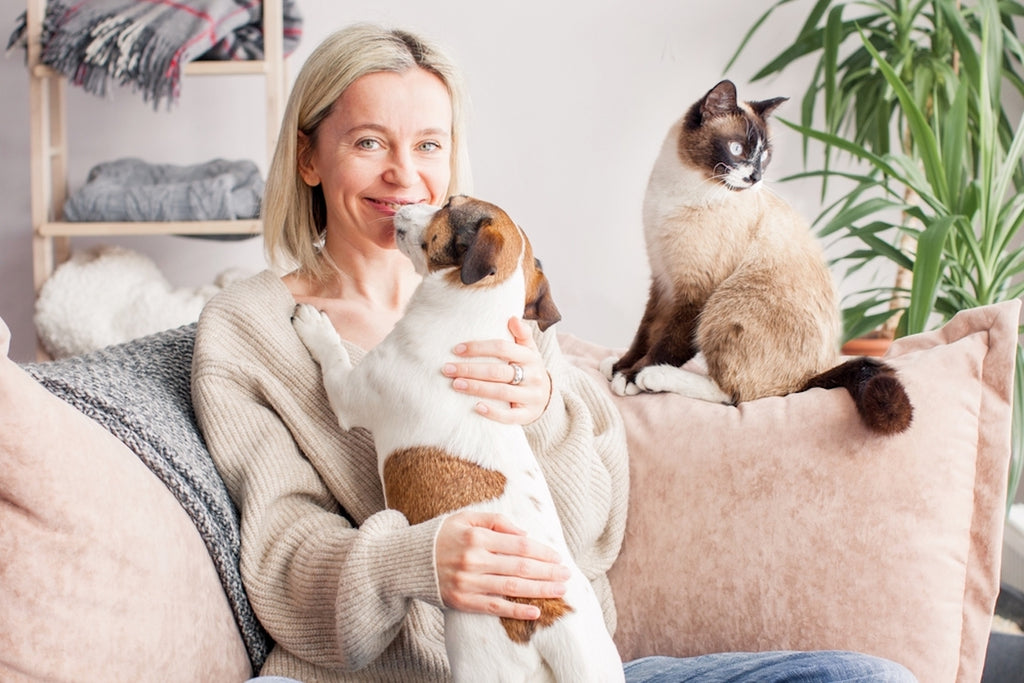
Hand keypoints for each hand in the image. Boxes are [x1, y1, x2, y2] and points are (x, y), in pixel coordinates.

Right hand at [435, 510, 569, 618]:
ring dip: (540, 590)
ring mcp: (469, 583)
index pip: (520, 545)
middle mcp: (474, 560)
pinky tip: (536, 611)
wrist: (408, 561)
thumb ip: (496, 521)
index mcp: (477, 537)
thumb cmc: (441, 535)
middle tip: (566, 575)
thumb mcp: (465, 516)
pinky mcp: (463, 601)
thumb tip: (524, 533)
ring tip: (560, 590)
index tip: (557, 556)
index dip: (542, 552)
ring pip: (512, 588)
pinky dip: (518, 610)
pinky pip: (496, 607)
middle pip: (521, 567)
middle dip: (548, 572)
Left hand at [443, 317, 552, 424]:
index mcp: (530, 356)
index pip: (502, 348)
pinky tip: (476, 408)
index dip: (478, 348)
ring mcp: (531, 396)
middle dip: (470, 369)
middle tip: (448, 369)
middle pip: (498, 371)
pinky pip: (510, 416)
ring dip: (476, 388)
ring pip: (501, 392)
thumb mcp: (529, 350)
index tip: (457, 350)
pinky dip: (493, 412)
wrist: (547, 396)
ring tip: (455, 385)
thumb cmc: (529, 369)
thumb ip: (521, 334)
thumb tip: (512, 318)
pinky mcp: (528, 414)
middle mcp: (533, 375)